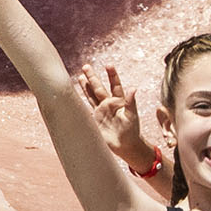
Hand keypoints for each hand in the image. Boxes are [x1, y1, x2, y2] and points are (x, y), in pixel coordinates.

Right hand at [79, 61, 162, 177]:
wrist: (125, 145)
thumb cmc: (132, 131)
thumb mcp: (132, 115)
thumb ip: (131, 102)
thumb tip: (133, 88)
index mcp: (119, 101)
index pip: (115, 85)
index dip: (112, 75)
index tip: (108, 65)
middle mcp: (109, 103)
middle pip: (99, 88)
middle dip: (93, 77)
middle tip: (86, 66)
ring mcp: (101, 110)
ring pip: (92, 95)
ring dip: (86, 86)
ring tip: (80, 76)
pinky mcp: (95, 118)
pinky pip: (87, 107)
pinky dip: (82, 100)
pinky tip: (76, 93)